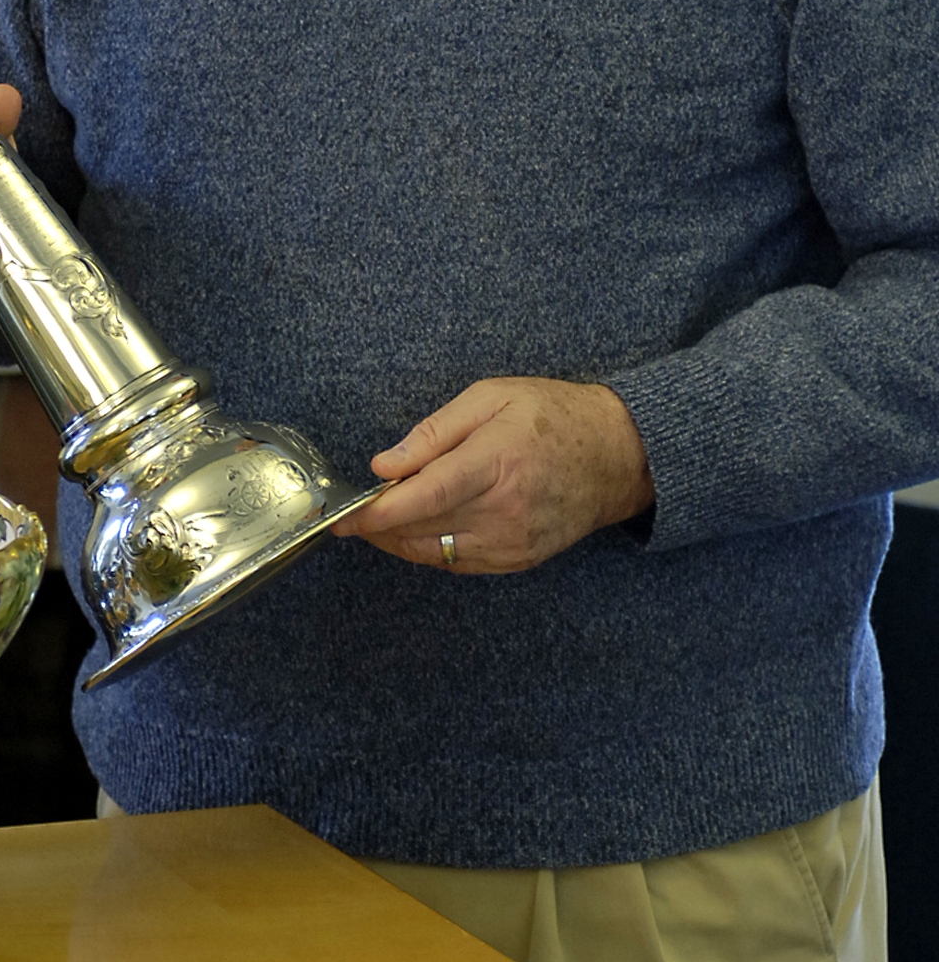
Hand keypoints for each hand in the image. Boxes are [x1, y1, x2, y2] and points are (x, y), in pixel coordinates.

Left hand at [334, 378, 653, 573]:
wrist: (618, 455)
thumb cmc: (553, 415)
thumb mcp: (490, 397)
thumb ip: (434, 433)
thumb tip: (384, 465)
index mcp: (495, 463)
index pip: (423, 498)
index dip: (376, 513)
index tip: (343, 517)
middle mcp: (503, 510)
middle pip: (421, 530)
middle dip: (378, 525)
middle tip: (353, 511)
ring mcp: (513, 542)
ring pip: (434, 554)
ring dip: (399, 541)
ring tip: (382, 518)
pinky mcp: (519, 560)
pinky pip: (458, 564)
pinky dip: (430, 549)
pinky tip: (419, 529)